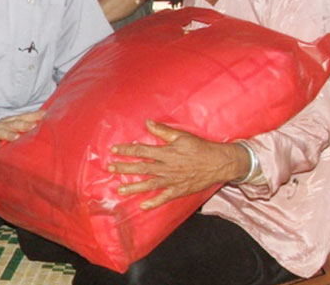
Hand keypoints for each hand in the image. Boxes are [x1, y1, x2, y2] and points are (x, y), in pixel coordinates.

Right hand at [0, 110, 44, 150]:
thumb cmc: (0, 133)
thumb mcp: (12, 127)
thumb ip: (26, 124)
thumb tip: (45, 119)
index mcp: (10, 121)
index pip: (23, 117)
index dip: (33, 116)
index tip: (44, 115)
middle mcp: (2, 125)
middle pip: (13, 124)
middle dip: (23, 125)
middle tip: (33, 127)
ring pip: (1, 132)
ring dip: (8, 134)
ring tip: (16, 137)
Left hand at [108, 120, 247, 209]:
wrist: (219, 163)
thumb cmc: (200, 147)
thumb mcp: (181, 135)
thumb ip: (163, 131)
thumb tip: (147, 122)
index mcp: (166, 153)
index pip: (141, 151)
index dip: (126, 150)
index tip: (114, 150)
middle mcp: (166, 167)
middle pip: (141, 168)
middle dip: (124, 168)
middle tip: (110, 169)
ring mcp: (172, 181)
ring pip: (149, 185)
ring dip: (133, 188)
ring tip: (120, 190)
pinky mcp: (178, 191)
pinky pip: (164, 198)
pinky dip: (153, 203)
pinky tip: (143, 207)